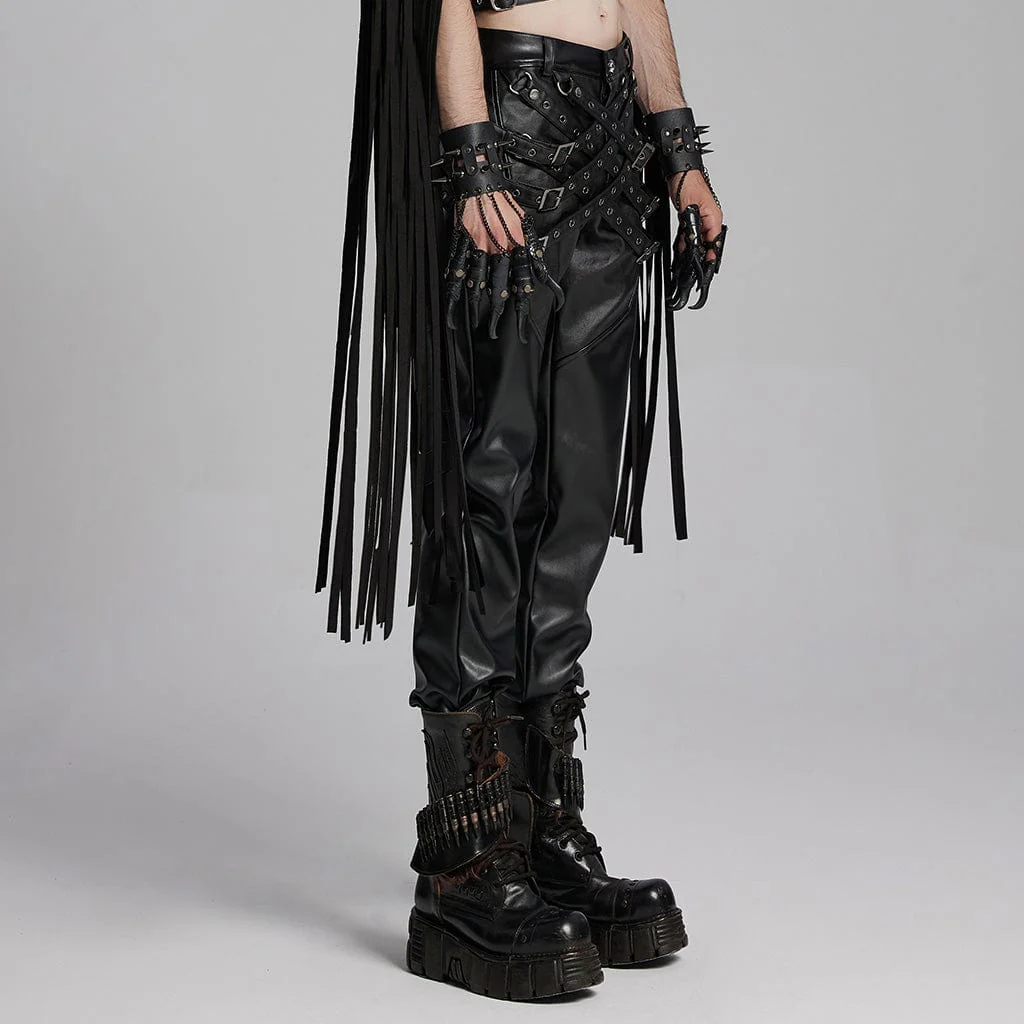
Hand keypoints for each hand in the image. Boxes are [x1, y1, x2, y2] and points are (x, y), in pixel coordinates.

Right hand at [444, 191, 562, 341]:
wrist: (480, 180)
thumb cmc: (504, 203)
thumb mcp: (526, 226)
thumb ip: (534, 254)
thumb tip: (544, 278)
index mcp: (516, 245)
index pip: (522, 283)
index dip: (522, 307)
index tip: (522, 327)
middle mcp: (498, 248)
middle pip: (499, 287)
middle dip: (498, 311)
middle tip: (495, 332)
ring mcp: (478, 245)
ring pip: (478, 281)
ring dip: (477, 305)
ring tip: (476, 322)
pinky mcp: (461, 241)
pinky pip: (457, 269)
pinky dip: (455, 288)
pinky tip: (454, 303)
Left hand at [669, 169, 722, 263]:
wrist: (679, 171)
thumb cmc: (688, 182)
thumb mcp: (689, 210)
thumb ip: (693, 228)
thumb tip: (694, 244)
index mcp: (714, 216)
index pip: (715, 241)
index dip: (711, 255)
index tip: (708, 266)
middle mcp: (710, 217)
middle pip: (707, 241)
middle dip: (700, 252)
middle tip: (693, 265)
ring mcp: (702, 216)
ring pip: (698, 237)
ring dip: (692, 247)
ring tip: (685, 258)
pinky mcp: (692, 213)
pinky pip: (691, 230)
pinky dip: (686, 239)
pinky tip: (681, 246)